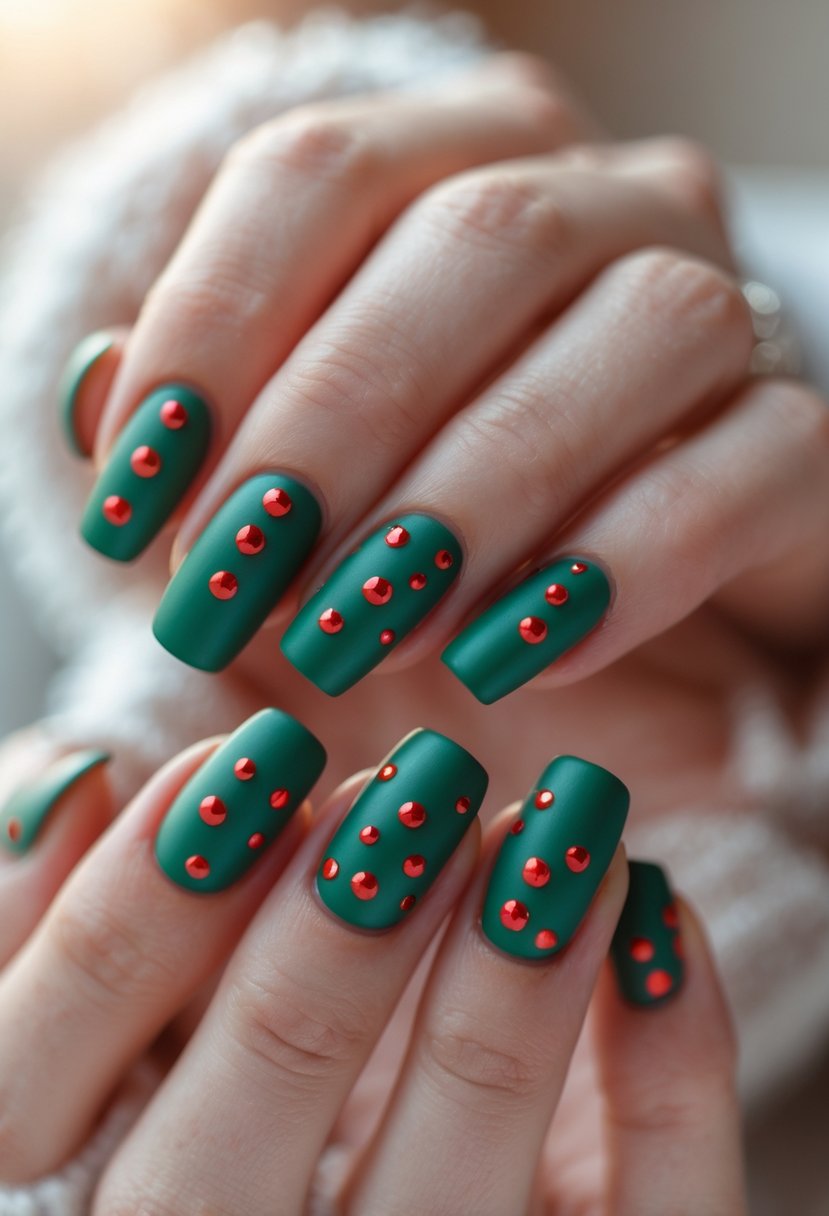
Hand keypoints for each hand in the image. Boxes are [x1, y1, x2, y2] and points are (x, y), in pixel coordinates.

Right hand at [0, 718, 745, 1213]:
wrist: (354, 1110)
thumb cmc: (221, 1007)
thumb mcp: (125, 949)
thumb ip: (62, 894)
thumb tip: (74, 784)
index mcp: (76, 1185)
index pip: (30, 1094)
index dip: (128, 916)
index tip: (236, 758)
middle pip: (214, 1183)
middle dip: (315, 964)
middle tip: (410, 787)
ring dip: (503, 1007)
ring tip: (553, 829)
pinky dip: (668, 1066)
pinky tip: (651, 911)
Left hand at [66, 51, 828, 711]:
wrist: (624, 650)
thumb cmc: (432, 561)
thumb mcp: (290, 510)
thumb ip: (198, 439)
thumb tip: (92, 396)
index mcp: (457, 171)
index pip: (317, 175)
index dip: (209, 328)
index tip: (134, 499)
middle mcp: (606, 205)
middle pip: (476, 236)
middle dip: (337, 420)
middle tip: (241, 579)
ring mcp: (727, 312)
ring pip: (642, 330)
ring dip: (480, 489)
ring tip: (364, 627)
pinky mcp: (805, 446)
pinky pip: (754, 463)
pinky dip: (627, 560)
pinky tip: (513, 652)